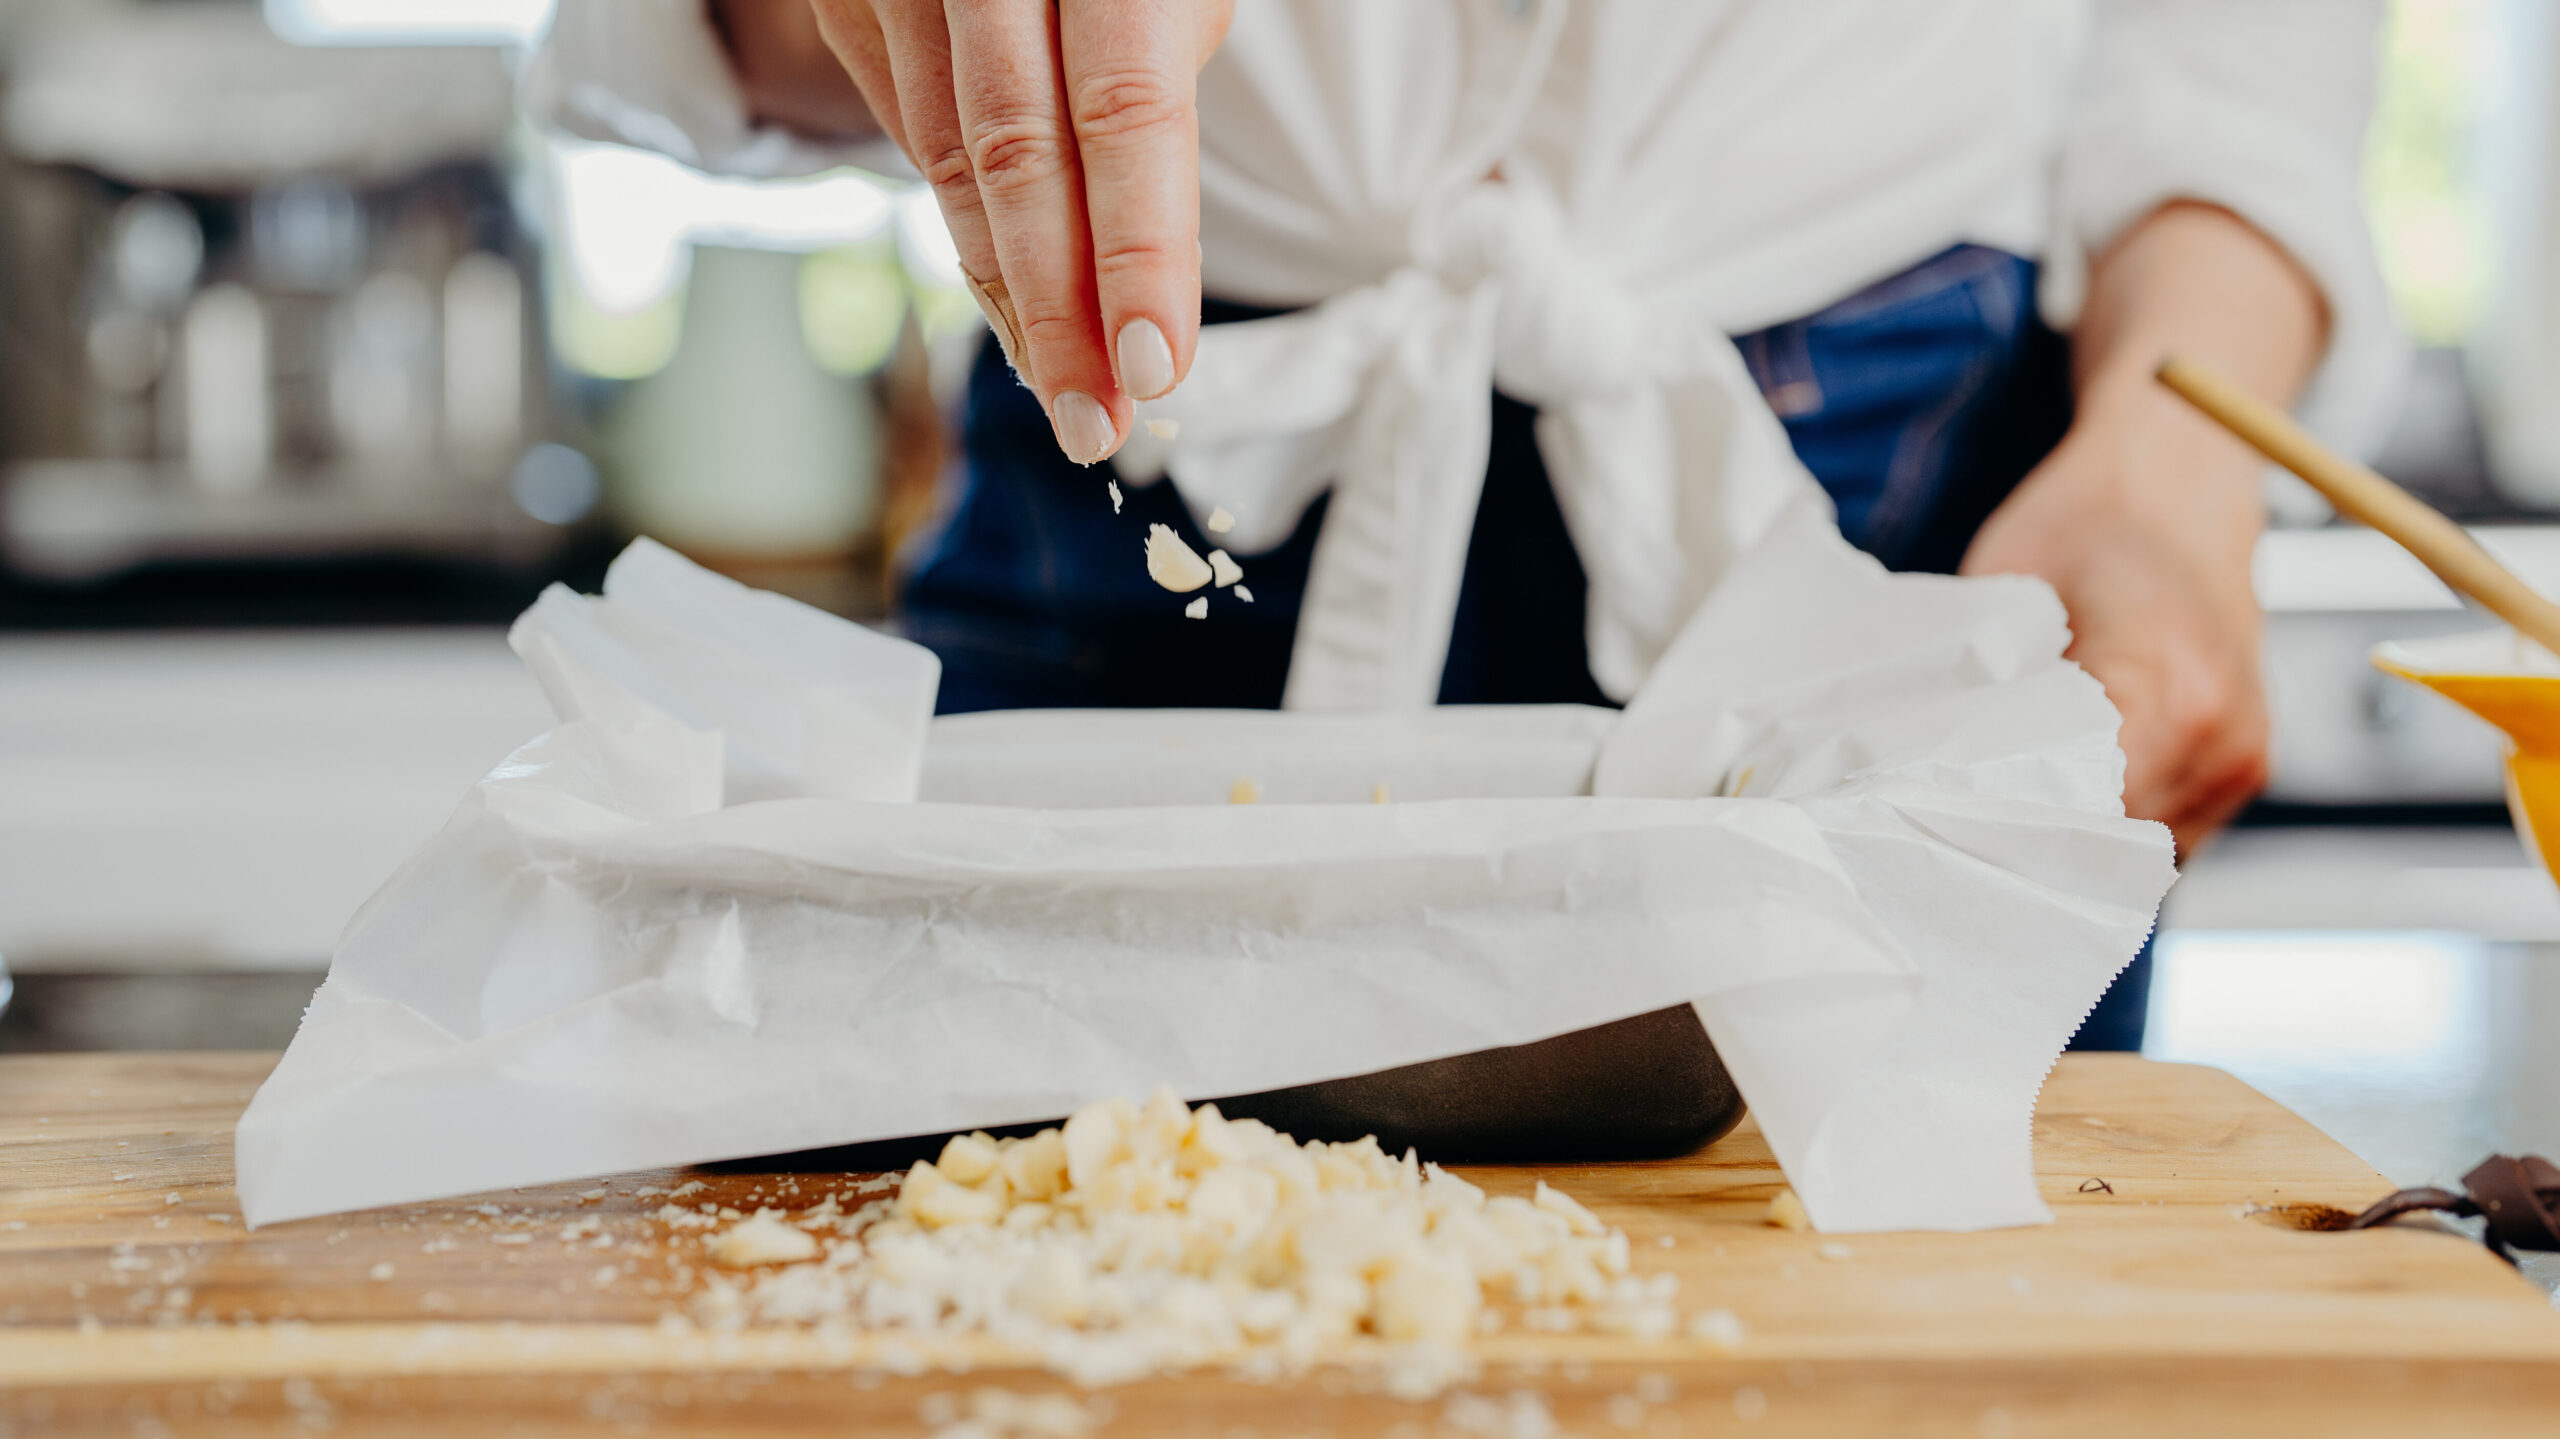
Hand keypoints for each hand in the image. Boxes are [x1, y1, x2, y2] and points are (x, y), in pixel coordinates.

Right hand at [809, 0, 1233, 462]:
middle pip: (1017, 155)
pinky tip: (1018, 305)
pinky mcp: (851, 2)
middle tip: (1100, 426)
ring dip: (1012, 297)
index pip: (1124, 113)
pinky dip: (971, 233)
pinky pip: (911, 139)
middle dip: (1061, 311)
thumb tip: (1148, 281)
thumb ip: (1161, 103)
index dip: (1139, 250)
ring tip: (1069, 396)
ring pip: (949, 163)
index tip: (1158, 368)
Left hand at [1962, 398, 2270, 855]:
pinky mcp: (2246, 764)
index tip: (1946, 829)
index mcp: (2169, 686)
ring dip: (2077, 840)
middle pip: (2112, 847)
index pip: (2082, 815)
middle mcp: (2222, 734)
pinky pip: (2169, 830)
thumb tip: (1934, 769)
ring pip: (2141, 851)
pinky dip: (2114, 823)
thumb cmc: (2089, 516)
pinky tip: (2063, 793)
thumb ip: (1988, 686)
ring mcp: (2243, 754)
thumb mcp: (2009, 587)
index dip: (2007, 831)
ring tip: (2009, 810)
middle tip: (1958, 831)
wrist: (2180, 476)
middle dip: (2035, 843)